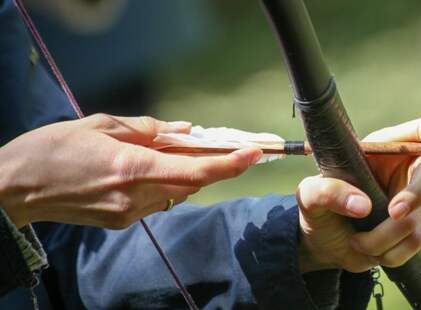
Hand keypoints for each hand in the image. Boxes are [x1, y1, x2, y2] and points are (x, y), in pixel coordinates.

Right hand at [0, 114, 261, 228]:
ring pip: (176, 192)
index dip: (229, 163)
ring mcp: (128, 213)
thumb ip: (146, 129)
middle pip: (192, 183)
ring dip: (189, 173)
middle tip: (232, 147)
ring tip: (190, 151)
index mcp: (131, 168)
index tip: (254, 154)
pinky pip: (158, 200)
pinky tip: (159, 167)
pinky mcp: (120, 221)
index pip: (194, 170)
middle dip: (216, 165)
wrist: (13, 191)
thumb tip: (182, 130)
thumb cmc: (49, 151)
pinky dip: (167, 182)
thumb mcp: (98, 125)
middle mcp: (135, 196)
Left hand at [297, 115, 420, 272]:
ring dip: (387, 237)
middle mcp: (407, 169)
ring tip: (358, 241)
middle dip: (415, 196)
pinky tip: (369, 249)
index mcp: (386, 147)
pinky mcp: (418, 226)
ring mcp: (417, 198)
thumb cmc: (319, 206)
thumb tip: (363, 206)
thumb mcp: (310, 194)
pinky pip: (418, 240)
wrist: (324, 240)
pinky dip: (392, 251)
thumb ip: (327, 191)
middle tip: (392, 213)